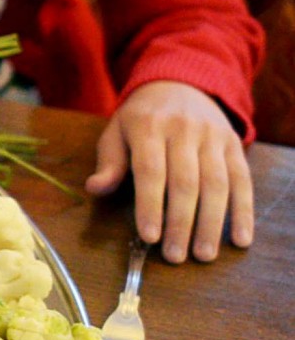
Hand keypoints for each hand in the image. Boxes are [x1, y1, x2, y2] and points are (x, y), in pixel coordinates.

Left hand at [86, 81, 253, 262]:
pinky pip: (242, 180)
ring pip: (216, 183)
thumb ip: (109, 164)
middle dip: (180, 223)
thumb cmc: (140, 120)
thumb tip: (95, 188)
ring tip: (203, 255)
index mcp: (149, 127)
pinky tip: (240, 238)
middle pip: (185, 182)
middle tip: (175, 257)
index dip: (150, 206)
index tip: (150, 237)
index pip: (151, 171)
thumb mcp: (116, 134)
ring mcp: (213, 136)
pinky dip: (244, 211)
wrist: (179, 83)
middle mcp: (184, 129)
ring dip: (212, 223)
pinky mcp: (234, 144)